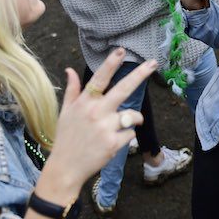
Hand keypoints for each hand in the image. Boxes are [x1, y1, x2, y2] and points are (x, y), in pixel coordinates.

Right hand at [40, 49, 154, 193]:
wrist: (65, 168)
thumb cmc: (66, 137)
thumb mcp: (66, 112)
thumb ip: (72, 90)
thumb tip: (70, 69)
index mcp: (84, 103)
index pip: (99, 78)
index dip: (111, 63)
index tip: (121, 50)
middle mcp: (96, 112)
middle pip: (123, 89)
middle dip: (140, 74)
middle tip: (153, 63)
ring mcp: (106, 128)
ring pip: (132, 115)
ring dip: (134, 118)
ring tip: (123, 125)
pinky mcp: (114, 144)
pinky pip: (131, 134)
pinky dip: (126, 136)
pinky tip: (114, 141)